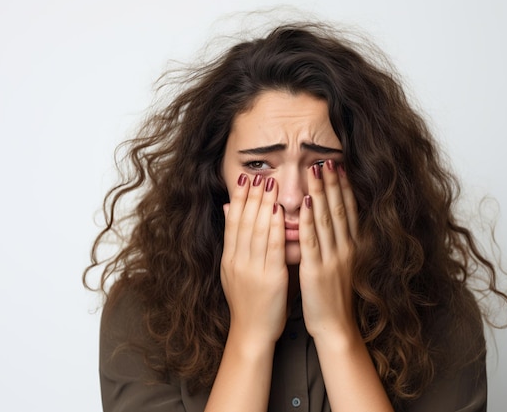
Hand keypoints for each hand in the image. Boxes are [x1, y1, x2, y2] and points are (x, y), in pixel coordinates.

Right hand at [221, 173, 287, 346]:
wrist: (252, 332)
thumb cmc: (249, 301)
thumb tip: (227, 212)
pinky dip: (276, 227)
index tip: (244, 178)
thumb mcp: (234, 270)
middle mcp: (238, 261)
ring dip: (263, 204)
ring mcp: (252, 269)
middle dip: (251, 195)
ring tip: (269, 183)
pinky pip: (272, 248)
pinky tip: (280, 211)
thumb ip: (235, 242)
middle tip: (258, 174)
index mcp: (230, 258)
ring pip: (257, 230)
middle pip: (244, 222)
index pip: (233, 222)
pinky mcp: (270, 278)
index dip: (238, 199)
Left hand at [298, 160, 358, 339]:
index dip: (342, 186)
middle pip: (339, 209)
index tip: (337, 165)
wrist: (336, 326)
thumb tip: (329, 221)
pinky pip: (312, 240)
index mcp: (351, 247)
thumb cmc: (334, 296)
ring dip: (320, 192)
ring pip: (326, 219)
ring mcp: (333, 258)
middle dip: (332, 182)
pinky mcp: (317, 270)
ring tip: (315, 170)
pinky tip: (303, 203)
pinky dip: (308, 219)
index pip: (348, 210)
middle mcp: (346, 248)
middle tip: (326, 159)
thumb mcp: (340, 265)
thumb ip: (336, 242)